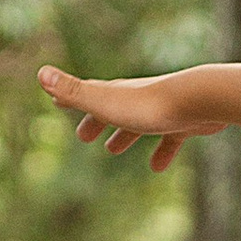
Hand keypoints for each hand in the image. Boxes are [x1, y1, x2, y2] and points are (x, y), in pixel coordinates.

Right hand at [37, 65, 209, 174]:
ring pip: (138, 124)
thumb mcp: (106, 102)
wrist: (200, 100)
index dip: (69, 99)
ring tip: (113, 150)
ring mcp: (161, 111)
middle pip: (111, 110)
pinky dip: (161, 151)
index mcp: (115, 95)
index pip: (86, 95)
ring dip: (124, 136)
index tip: (55, 101)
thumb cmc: (149, 105)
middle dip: (95, 121)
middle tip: (83, 136)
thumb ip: (74, 92)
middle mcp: (136, 99)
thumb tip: (40, 73)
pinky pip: (169, 139)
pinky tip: (158, 167)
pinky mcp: (184, 123)